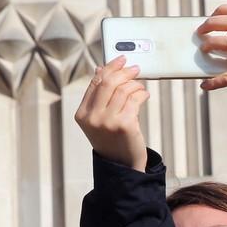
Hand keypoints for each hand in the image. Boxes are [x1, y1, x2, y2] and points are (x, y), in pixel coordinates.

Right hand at [74, 56, 148, 171]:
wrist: (122, 166)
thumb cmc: (113, 140)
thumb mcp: (100, 118)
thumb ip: (99, 95)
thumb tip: (101, 69)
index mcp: (82, 114)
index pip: (95, 82)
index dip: (109, 67)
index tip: (121, 60)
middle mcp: (92, 118)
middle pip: (108, 82)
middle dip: (124, 71)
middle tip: (134, 69)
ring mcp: (107, 122)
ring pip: (123, 89)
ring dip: (135, 85)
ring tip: (140, 88)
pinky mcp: (124, 125)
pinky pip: (135, 99)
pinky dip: (142, 94)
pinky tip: (144, 96)